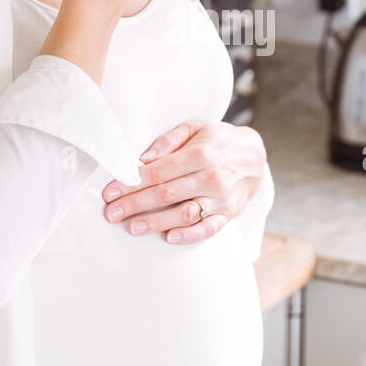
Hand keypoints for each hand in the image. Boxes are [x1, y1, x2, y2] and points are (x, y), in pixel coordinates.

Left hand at [101, 120, 266, 244]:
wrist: (254, 156)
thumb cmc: (217, 140)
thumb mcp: (195, 127)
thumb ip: (168, 140)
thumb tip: (143, 158)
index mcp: (200, 153)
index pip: (158, 171)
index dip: (131, 183)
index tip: (110, 192)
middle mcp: (211, 177)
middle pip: (166, 194)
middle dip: (134, 204)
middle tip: (111, 213)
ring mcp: (221, 198)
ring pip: (184, 213)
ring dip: (156, 222)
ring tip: (132, 228)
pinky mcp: (229, 214)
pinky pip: (209, 229)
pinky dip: (189, 235)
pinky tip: (169, 238)